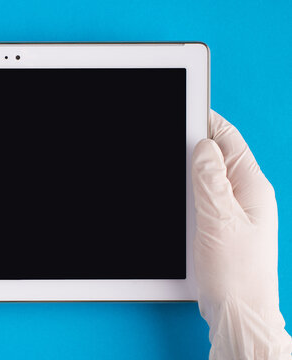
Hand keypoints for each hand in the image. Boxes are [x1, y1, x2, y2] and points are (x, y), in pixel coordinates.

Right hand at [192, 110, 291, 358]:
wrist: (241, 312)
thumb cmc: (235, 273)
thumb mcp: (219, 220)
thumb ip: (210, 180)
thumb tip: (203, 146)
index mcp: (252, 187)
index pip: (229, 140)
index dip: (207, 123)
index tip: (185, 111)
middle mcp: (248, 195)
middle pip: (219, 156)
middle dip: (195, 145)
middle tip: (171, 139)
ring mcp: (238, 211)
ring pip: (211, 177)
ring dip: (192, 170)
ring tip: (173, 167)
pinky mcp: (226, 226)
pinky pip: (208, 198)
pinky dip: (192, 192)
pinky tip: (180, 198)